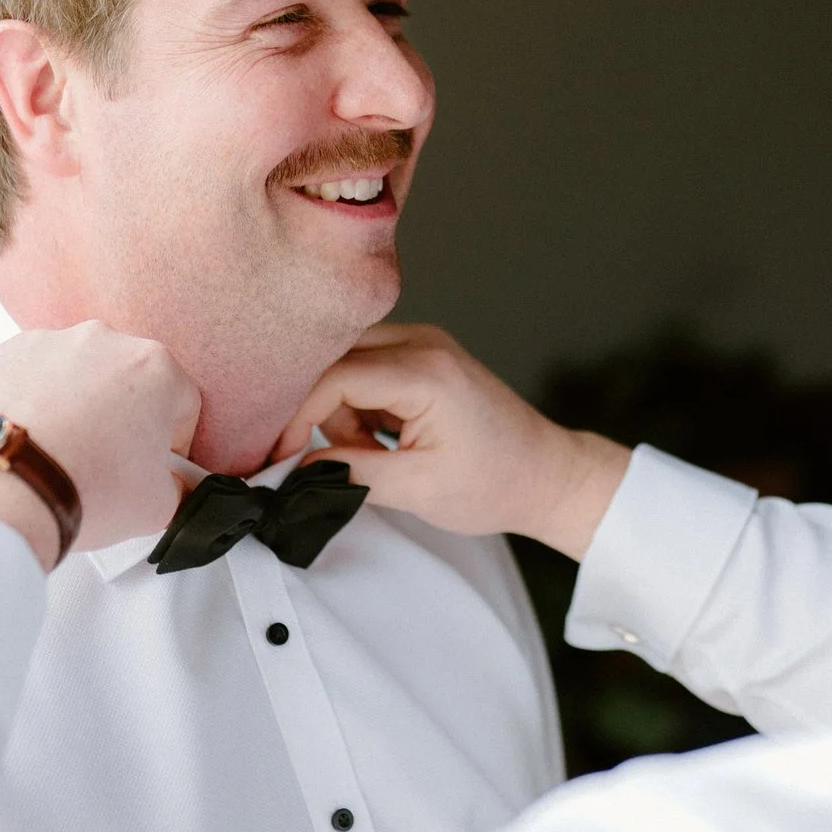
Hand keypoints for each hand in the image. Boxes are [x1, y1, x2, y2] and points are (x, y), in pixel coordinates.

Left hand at [0, 322, 200, 567]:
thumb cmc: (82, 490)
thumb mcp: (157, 507)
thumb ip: (179, 489)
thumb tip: (178, 488)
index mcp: (153, 367)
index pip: (183, 404)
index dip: (173, 444)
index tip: (156, 469)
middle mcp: (99, 340)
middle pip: (125, 381)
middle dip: (120, 417)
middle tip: (105, 465)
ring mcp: (41, 343)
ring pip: (69, 374)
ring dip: (70, 406)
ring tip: (56, 457)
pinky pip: (18, 379)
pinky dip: (21, 405)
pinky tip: (19, 445)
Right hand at [276, 324, 629, 558]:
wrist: (546, 475)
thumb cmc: (495, 484)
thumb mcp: (416, 488)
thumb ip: (349, 473)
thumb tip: (296, 468)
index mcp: (426, 371)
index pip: (336, 377)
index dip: (300, 417)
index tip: (285, 456)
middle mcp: (424, 342)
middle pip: (336, 361)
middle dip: (323, 412)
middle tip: (336, 457)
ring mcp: (426, 343)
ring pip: (348, 363)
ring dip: (344, 409)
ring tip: (375, 452)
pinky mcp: (426, 355)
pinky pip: (369, 368)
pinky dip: (362, 404)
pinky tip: (384, 437)